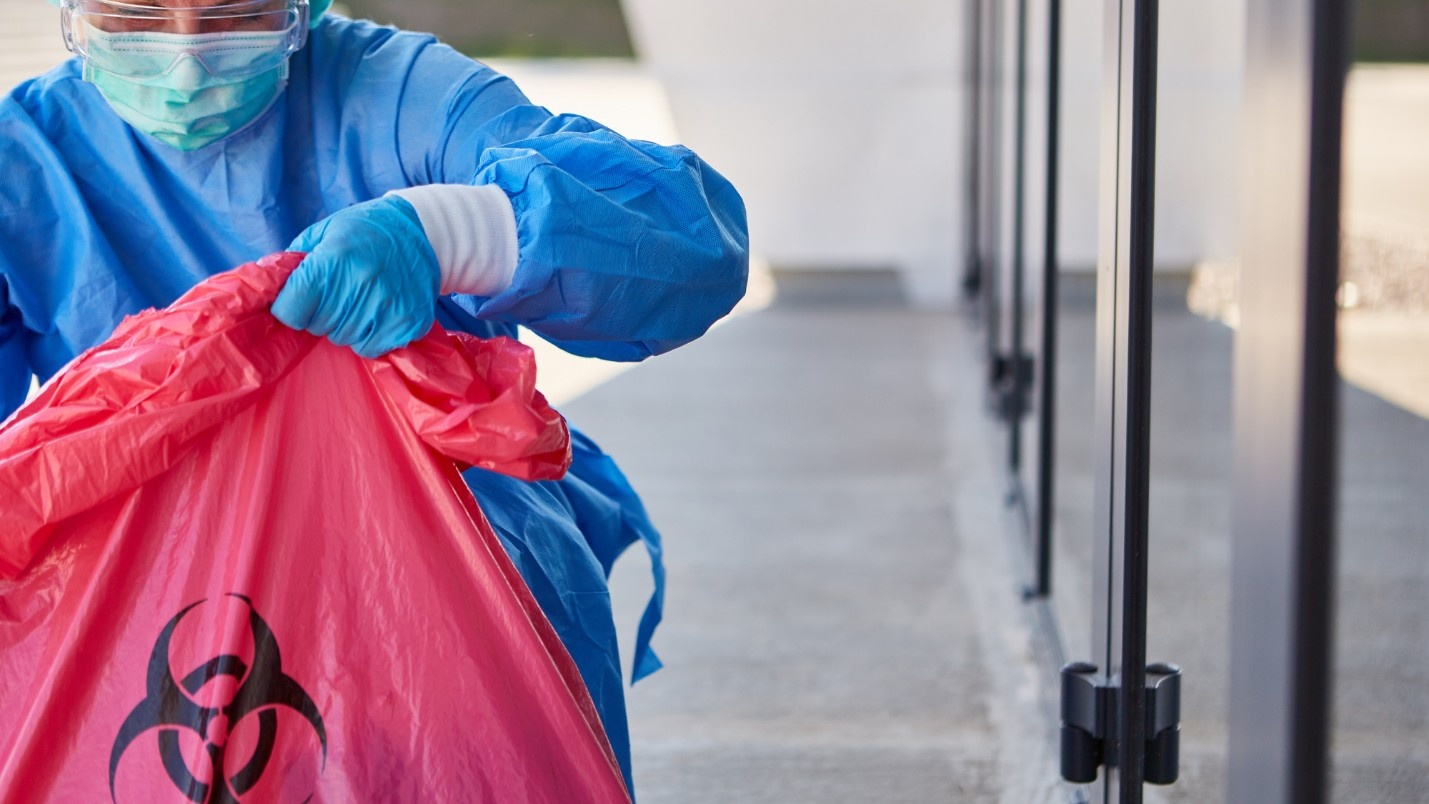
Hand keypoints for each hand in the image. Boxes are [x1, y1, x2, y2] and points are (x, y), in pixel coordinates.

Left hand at [272, 196, 440, 358]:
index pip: (290, 311)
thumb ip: (294, 263)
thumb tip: (267, 291)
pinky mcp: (408, 324)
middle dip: (319, 314)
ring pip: (343, 339)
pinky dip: (369, 335)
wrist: (423, 233)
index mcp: (333, 261)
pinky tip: (377, 313)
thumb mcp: (323, 233)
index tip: (300, 298)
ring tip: (360, 300)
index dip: (290, 307)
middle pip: (316, 326)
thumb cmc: (365, 231)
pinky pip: (371, 347)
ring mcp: (387, 307)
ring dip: (344, 325)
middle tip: (337, 293)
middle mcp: (360, 285)